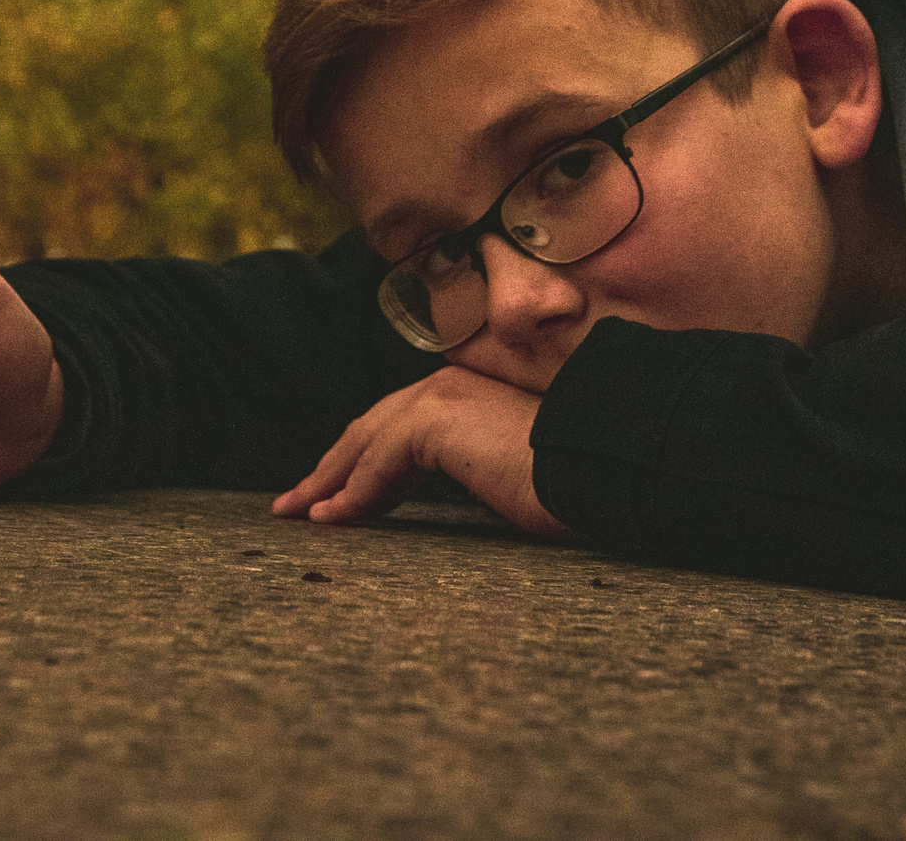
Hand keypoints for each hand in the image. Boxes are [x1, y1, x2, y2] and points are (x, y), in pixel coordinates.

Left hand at [271, 365, 569, 539]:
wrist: (609, 466)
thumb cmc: (581, 478)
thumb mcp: (519, 473)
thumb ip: (484, 469)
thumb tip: (470, 495)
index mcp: (471, 393)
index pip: (400, 427)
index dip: (362, 460)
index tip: (336, 497)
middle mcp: (453, 385)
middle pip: (372, 429)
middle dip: (331, 467)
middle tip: (295, 505)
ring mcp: (444, 397)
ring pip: (367, 441)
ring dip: (329, 480)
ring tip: (298, 515)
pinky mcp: (438, 420)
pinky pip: (379, 462)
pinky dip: (353, 492)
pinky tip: (333, 520)